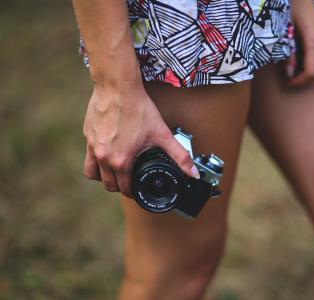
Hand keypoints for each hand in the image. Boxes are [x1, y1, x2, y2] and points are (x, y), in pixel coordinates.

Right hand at [82, 80, 199, 197]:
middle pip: (108, 184)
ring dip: (103, 177)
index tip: (136, 189)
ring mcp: (93, 147)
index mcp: (121, 161)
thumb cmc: (138, 108)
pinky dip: (96, 160)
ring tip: (114, 172)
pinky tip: (106, 154)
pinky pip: (88, 156)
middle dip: (119, 186)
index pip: (124, 188)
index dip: (132, 192)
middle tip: (128, 182)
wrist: (117, 87)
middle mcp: (104, 157)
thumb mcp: (162, 134)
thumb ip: (179, 156)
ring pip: (92, 174)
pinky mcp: (88, 136)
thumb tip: (193, 173)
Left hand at [286, 0, 313, 85]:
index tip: (290, 82)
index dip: (300, 81)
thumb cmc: (294, 6)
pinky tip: (308, 63)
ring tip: (300, 73)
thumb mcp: (286, 29)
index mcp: (313, 39)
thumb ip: (289, 51)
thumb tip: (289, 72)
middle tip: (293, 79)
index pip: (311, 71)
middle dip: (306, 80)